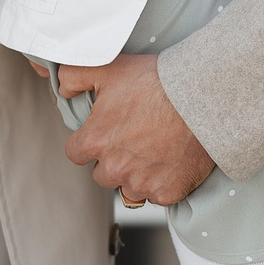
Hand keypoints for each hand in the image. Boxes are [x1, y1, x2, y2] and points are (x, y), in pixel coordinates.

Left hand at [57, 54, 214, 206]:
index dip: (90, 141)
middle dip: (113, 159)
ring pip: (129, 188)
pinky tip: (172, 160)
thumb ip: (74, 76)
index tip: (105, 131)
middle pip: (102, 174)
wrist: (202, 98)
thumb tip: (61, 88)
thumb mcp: (109, 68)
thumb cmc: (156, 81)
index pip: (76, 153)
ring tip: (155, 148)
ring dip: (136, 174)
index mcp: (95, 141)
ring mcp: (141, 184)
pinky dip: (163, 182)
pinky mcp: (168, 193)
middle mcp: (114, 168)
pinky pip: (157, 195)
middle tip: (135, 137)